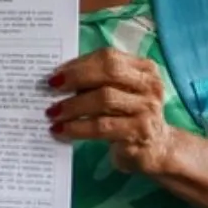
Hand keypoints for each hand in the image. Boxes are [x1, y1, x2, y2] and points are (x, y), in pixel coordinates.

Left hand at [46, 49, 174, 174]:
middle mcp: (149, 85)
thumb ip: (98, 82)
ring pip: (104, 99)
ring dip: (73, 106)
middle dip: (76, 77)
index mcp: (144, 69)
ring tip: (52, 113)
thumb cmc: (130, 117)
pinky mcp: (139, 132)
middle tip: (50, 87)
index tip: (55, 72)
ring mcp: (147, 108)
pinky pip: (102, 126)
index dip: (79, 63)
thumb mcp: (120, 94)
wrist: (157, 149)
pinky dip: (77, 128)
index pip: (108, 57)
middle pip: (109, 72)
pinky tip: (60, 130)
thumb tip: (59, 77)